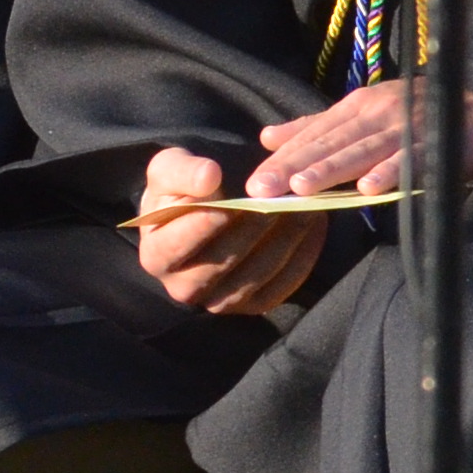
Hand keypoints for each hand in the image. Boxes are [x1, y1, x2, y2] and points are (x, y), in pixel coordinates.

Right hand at [132, 144, 325, 318]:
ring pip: (256, 275)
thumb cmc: (183, 187)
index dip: (205, 223)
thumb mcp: (171, 168)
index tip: (231, 202)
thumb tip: (208, 178)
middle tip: (281, 199)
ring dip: (285, 240)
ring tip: (305, 207)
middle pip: (221, 262)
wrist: (208, 208)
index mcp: (156, 256)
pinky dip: (302, 256)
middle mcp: (184, 287)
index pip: (178, 244)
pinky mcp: (253, 304)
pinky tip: (315, 226)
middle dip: (253, 229)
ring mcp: (220, 301)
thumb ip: (183, 171)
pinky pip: (282, 286)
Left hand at [246, 76, 472, 199]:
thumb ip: (319, 127)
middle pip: (330, 143)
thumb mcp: (367, 115)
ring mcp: (407, 128)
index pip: (314, 133)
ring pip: (362, 151)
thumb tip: (268, 135)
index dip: (283, 157)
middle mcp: (377, 114)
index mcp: (358, 107)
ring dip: (331, 169)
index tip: (251, 182)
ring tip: (300, 189)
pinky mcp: (437, 143)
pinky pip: (410, 161)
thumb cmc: (423, 115)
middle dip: (294, 166)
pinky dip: (390, 173)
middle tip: (260, 189)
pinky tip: (368, 189)